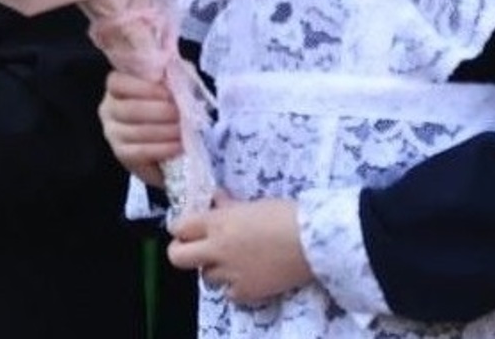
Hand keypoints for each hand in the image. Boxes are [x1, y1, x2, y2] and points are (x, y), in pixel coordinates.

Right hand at [99, 70, 181, 185]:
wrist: (165, 144)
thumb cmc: (166, 109)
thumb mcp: (167, 88)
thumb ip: (169, 79)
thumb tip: (178, 77)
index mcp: (116, 88)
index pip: (117, 83)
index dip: (143, 88)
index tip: (168, 93)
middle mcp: (109, 109)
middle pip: (128, 109)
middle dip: (158, 112)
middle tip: (180, 114)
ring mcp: (112, 133)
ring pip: (136, 131)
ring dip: (164, 131)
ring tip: (183, 130)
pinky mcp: (121, 155)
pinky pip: (140, 151)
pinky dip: (162, 149)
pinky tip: (178, 146)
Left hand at [168, 195, 312, 305]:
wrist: (317, 241)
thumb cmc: (288, 215)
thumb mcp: (253, 205)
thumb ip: (229, 206)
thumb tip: (216, 199)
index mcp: (218, 222)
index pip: (178, 227)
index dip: (181, 229)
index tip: (189, 231)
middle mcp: (218, 248)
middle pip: (177, 257)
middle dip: (182, 252)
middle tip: (194, 251)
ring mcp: (232, 272)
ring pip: (206, 277)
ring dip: (214, 270)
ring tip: (231, 264)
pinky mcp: (249, 291)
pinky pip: (229, 295)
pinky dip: (235, 288)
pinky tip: (246, 278)